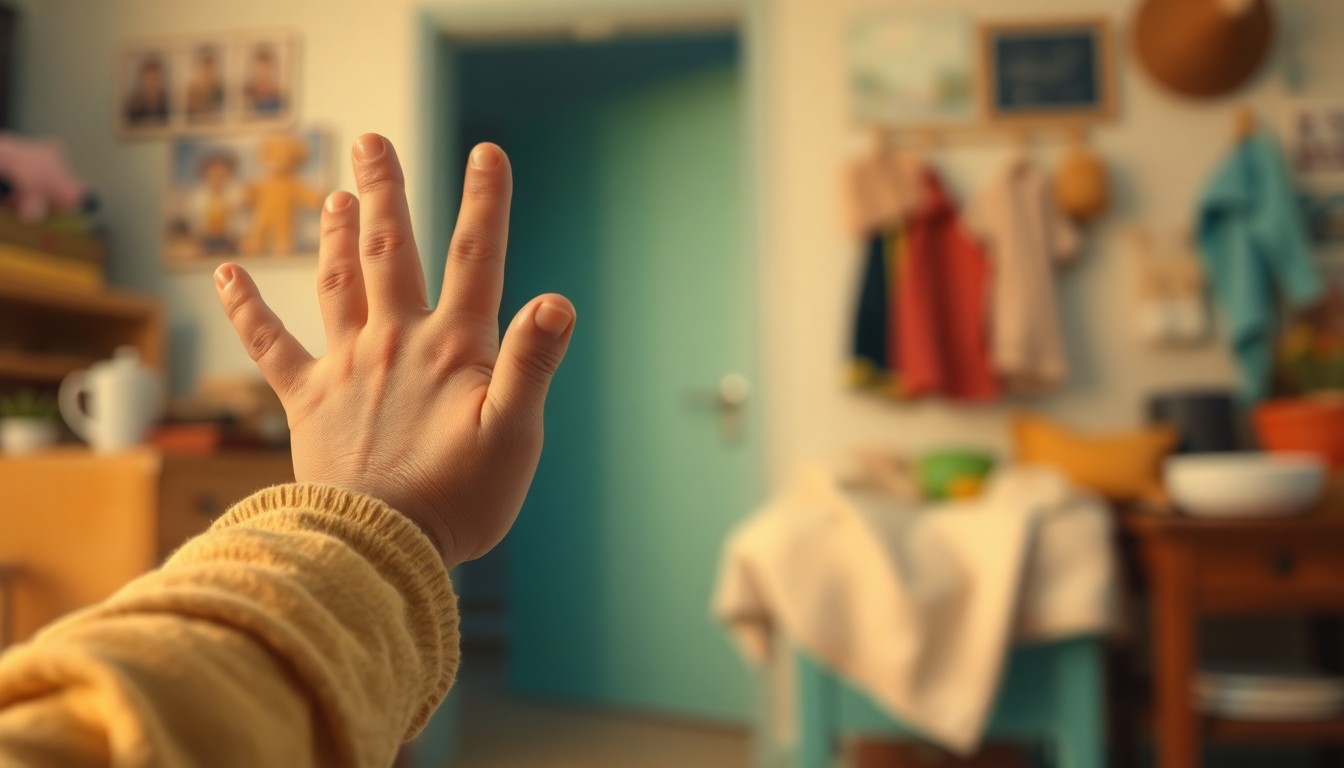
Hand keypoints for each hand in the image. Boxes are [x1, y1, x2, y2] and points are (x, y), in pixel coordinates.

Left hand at [214, 134, 574, 567]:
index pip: (475, 260)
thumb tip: (557, 301)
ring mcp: (347, 369)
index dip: (486, 203)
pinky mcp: (308, 401)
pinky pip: (271, 345)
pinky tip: (228, 273)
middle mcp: (395, 343)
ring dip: (336, 235)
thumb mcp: (515, 434)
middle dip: (384, 193)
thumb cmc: (460, 500)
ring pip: (338, 284)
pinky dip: (247, 308)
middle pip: (390, 252)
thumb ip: (532, 364)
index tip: (488, 152)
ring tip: (335, 195)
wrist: (378, 550)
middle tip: (371, 143)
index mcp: (452, 348)